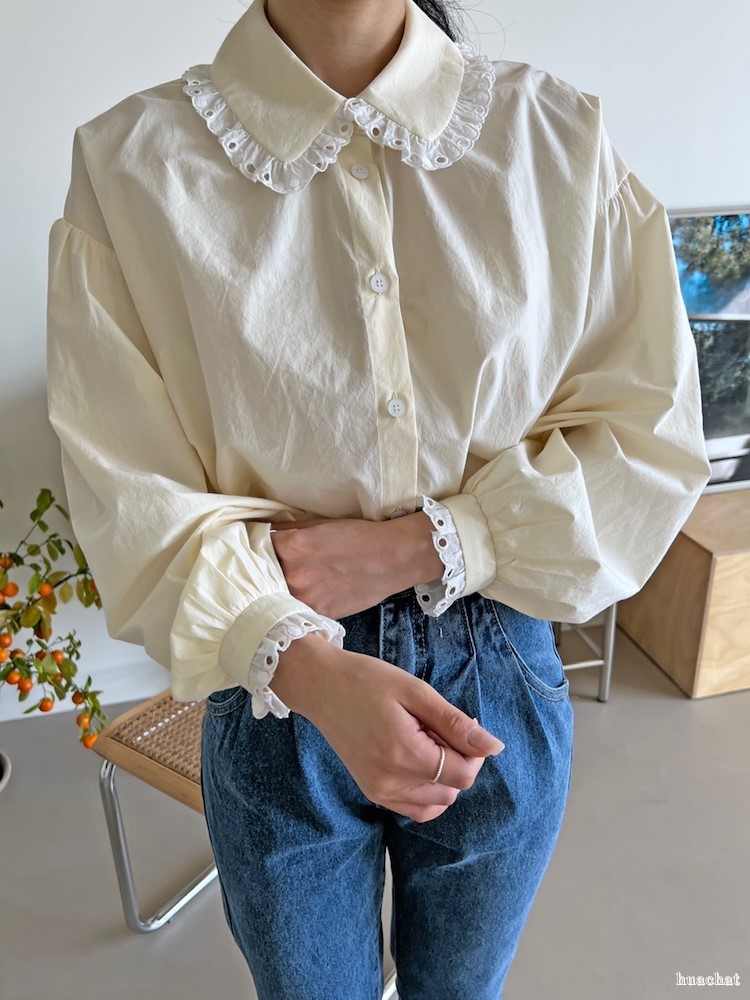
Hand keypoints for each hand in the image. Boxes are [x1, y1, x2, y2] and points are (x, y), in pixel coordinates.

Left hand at [268, 513, 443, 619]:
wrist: (392, 558)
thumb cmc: (358, 537)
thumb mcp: (318, 525)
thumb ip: (287, 532)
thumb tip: (262, 536)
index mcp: (291, 547)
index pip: (254, 550)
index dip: (251, 551)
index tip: (248, 554)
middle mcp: (293, 574)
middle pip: (260, 577)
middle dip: (261, 574)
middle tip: (262, 573)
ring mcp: (306, 597)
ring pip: (276, 597)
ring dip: (275, 593)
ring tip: (283, 588)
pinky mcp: (319, 613)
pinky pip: (295, 611)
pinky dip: (294, 606)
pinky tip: (300, 600)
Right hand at [270, 634, 504, 822]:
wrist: (320, 686)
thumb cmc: (367, 680)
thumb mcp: (415, 691)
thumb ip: (454, 723)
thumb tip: (494, 747)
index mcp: (404, 754)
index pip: (463, 775)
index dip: (473, 752)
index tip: (460, 725)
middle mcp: (391, 782)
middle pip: (452, 790)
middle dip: (456, 761)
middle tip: (433, 727)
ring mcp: (379, 792)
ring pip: (436, 803)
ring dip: (442, 776)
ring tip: (421, 740)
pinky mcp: (372, 793)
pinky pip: (415, 807)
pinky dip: (426, 788)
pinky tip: (414, 758)